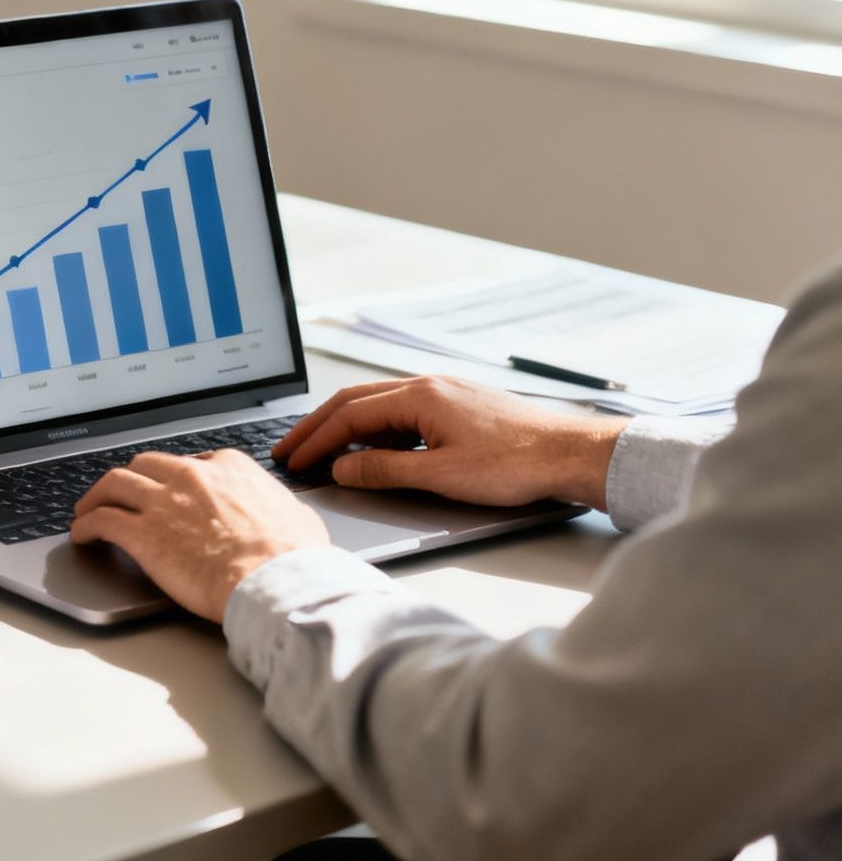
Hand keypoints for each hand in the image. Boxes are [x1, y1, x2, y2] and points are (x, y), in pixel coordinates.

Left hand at [70, 449, 329, 621]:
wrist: (277, 580)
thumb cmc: (293, 557)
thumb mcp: (297, 516)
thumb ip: (278, 507)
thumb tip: (287, 512)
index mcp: (228, 468)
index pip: (189, 462)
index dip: (173, 477)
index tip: (167, 489)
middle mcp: (190, 476)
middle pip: (145, 466)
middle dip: (130, 479)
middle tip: (120, 493)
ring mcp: (163, 502)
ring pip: (114, 484)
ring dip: (96, 496)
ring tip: (87, 509)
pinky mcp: (143, 534)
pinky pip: (101, 520)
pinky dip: (86, 525)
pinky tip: (81, 534)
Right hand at [271, 376, 624, 507]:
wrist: (571, 455)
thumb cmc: (516, 464)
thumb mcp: (440, 475)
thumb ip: (384, 471)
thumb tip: (342, 469)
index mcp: (419, 395)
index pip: (349, 416)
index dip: (315, 440)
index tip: (293, 460)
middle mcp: (427, 385)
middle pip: (355, 402)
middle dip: (317, 427)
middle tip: (290, 450)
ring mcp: (444, 393)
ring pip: (378, 406)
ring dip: (345, 428)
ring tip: (322, 452)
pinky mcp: (458, 406)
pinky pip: (402, 413)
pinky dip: (375, 430)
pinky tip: (373, 450)